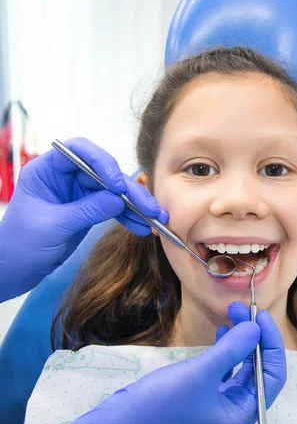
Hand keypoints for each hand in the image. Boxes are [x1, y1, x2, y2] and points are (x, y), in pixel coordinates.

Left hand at [0, 137, 167, 300]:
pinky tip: (142, 228)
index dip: (102, 162)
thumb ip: (86, 211)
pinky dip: (128, 217)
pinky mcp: (88, 211)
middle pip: (104, 173)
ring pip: (113, 192)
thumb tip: (118, 200)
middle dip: (128, 190)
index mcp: (47, 170)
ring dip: (135, 205)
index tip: (117, 185)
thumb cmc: (19, 246)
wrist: (13, 272)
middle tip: (149, 207)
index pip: (78, 151)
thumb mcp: (53, 227)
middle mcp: (65, 177)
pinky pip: (113, 209)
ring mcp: (78, 194)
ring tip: (155, 218)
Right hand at [28, 302, 286, 423]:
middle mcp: (236, 410)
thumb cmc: (161, 404)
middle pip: (258, 368)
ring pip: (241, 365)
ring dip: (239, 339)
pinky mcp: (203, 394)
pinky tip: (221, 331)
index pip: (272, 375)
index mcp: (244, 413)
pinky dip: (226, 348)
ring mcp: (219, 402)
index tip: (261, 316)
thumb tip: (257, 327)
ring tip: (232, 312)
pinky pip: (224, 368)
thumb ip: (232, 350)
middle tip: (242, 308)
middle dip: (253, 336)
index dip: (271, 344)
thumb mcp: (200, 373)